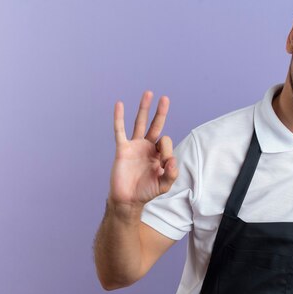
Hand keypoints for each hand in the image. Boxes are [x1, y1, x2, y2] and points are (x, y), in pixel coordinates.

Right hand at [109, 91, 177, 208]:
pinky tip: (120, 104)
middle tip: (165, 98)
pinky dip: (119, 117)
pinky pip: (120, 130)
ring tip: (148, 93)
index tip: (163, 163)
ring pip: (140, 123)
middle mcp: (147, 147)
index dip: (167, 150)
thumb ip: (171, 174)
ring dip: (144, 108)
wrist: (127, 200)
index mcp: (159, 154)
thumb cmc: (146, 192)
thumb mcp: (164, 185)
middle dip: (160, 112)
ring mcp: (134, 146)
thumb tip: (173, 159)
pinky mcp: (122, 149)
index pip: (166, 141)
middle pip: (155, 125)